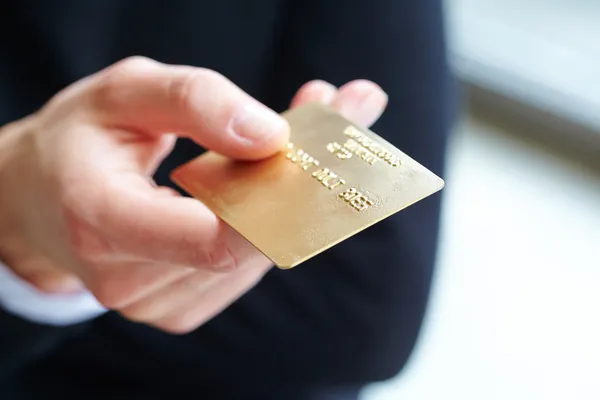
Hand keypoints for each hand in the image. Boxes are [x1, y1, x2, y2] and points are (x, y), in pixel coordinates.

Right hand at [0, 56, 386, 333]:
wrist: (38, 198)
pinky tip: (267, 182)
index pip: (210, 239)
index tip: (323, 155)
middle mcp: (128, 278)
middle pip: (247, 246)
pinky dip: (268, 223)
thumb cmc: (77, 141)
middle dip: (303, 182)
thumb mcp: (124, 93)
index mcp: (102, 222)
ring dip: (292, 200)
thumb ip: (195, 101)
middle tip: (344, 113)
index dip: (278, 208)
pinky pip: (243, 269)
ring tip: (305, 135)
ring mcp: (156, 302)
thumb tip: (271, 135)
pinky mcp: (177, 307)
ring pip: (255, 259)